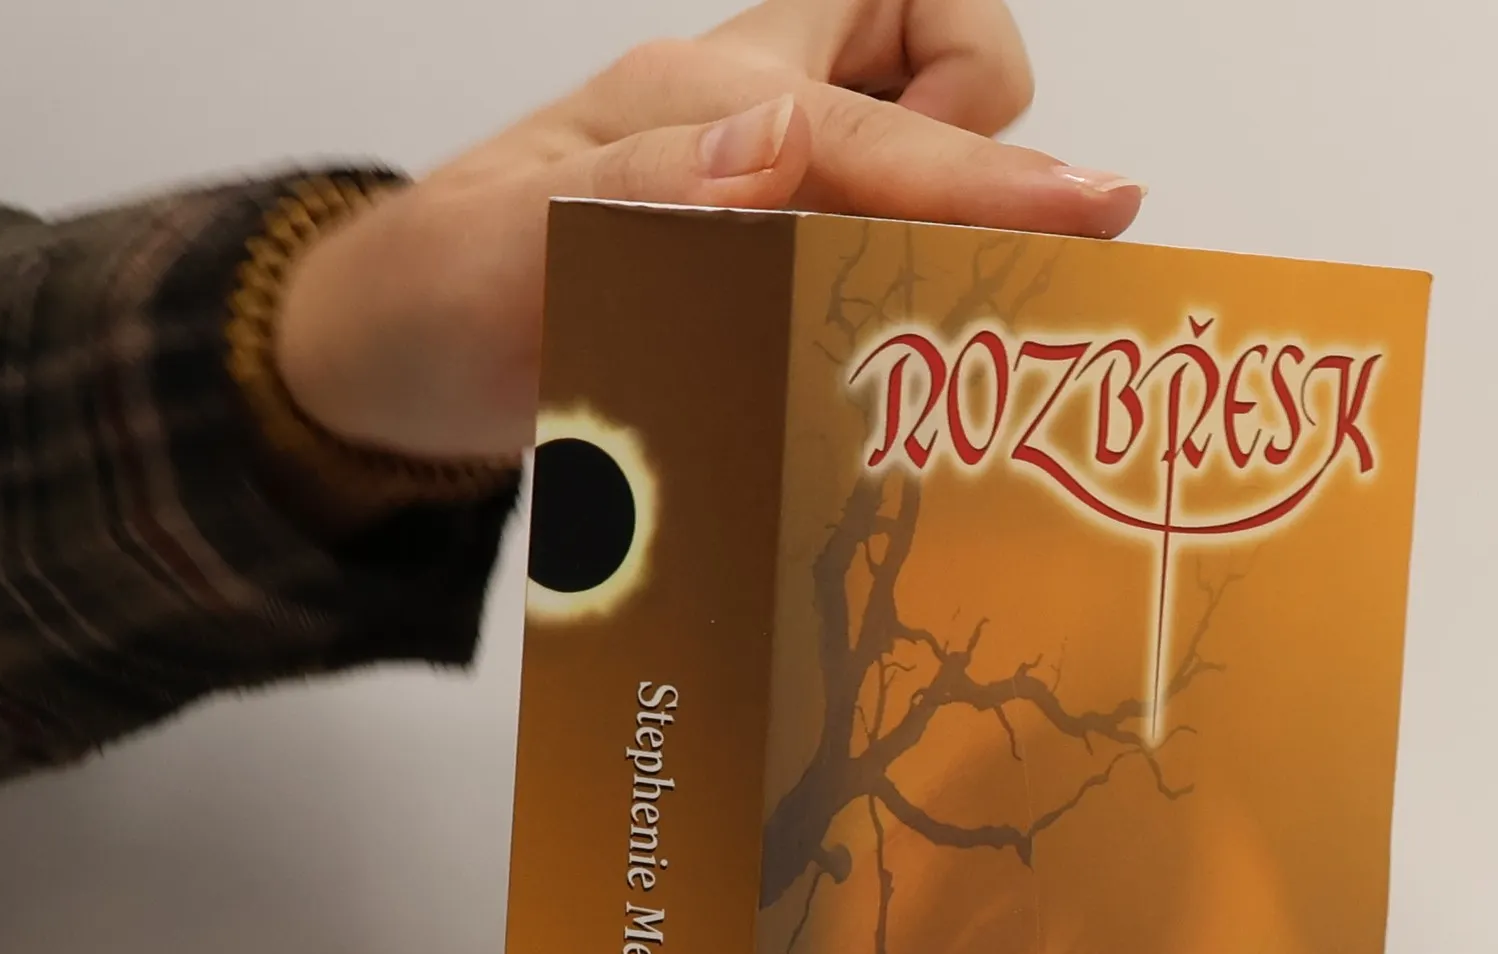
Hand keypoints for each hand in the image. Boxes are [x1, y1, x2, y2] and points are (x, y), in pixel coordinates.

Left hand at [275, 0, 1143, 464]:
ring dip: (948, 195)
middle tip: (934, 270)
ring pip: (925, 124)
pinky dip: (916, 248)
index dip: (993, 169)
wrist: (395, 349)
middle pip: (938, 59)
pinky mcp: (764, 232)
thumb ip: (643, 189)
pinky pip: (882, 207)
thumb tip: (783, 145)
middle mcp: (753, 117)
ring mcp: (765, 173)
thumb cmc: (440, 293)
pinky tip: (882, 332)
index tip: (1103, 210)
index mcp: (703, 105)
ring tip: (883, 302)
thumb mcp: (504, 246)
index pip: (879, 126)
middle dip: (979, 141)